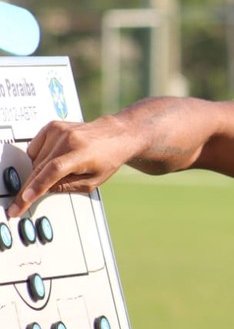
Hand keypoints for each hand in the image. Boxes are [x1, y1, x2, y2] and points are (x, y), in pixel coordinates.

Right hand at [7, 116, 138, 217]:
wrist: (115, 134)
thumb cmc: (108, 157)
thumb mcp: (93, 181)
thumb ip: (67, 186)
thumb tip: (44, 190)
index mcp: (81, 153)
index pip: (54, 170)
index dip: (38, 186)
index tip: (25, 198)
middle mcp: (68, 139)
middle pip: (40, 166)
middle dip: (30, 186)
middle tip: (22, 202)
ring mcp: (59, 131)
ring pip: (35, 159)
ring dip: (40, 169)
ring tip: (62, 168)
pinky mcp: (53, 126)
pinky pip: (35, 147)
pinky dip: (39, 157)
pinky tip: (54, 157)